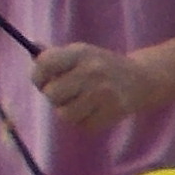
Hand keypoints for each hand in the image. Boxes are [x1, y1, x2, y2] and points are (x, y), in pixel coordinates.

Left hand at [29, 43, 157, 133]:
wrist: (141, 79)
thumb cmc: (103, 66)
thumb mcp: (82, 53)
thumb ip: (56, 55)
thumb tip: (33, 49)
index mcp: (81, 53)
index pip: (45, 64)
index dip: (38, 76)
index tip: (43, 81)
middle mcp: (91, 71)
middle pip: (51, 94)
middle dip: (55, 96)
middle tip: (65, 93)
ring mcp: (102, 93)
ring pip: (64, 114)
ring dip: (69, 111)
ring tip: (81, 102)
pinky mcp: (111, 112)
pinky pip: (82, 125)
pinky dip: (84, 120)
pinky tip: (94, 110)